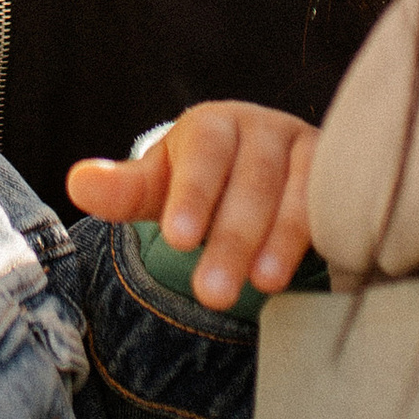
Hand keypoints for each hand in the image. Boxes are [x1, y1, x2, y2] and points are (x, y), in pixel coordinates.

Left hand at [69, 101, 317, 309]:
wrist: (258, 172)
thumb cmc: (200, 184)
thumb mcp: (159, 186)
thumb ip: (124, 189)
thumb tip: (78, 183)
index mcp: (213, 125)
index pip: (204, 155)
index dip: (193, 194)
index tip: (178, 239)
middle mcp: (263, 130)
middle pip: (251, 180)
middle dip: (232, 237)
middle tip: (212, 293)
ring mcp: (307, 149)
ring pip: (299, 191)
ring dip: (282, 239)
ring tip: (263, 287)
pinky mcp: (340, 176)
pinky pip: (338, 200)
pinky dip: (327, 230)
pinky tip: (318, 266)